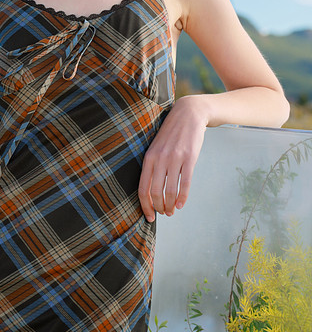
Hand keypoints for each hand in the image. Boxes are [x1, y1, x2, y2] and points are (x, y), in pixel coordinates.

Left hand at [138, 96, 207, 220]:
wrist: (188, 115)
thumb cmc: (171, 135)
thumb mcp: (156, 147)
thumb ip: (152, 166)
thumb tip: (150, 190)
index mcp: (148, 158)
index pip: (142, 188)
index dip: (145, 205)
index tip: (149, 216)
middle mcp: (159, 159)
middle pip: (155, 191)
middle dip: (158, 207)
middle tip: (163, 214)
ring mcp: (175, 158)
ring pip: (170, 190)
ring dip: (170, 205)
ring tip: (172, 211)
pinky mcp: (189, 158)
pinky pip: (185, 182)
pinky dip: (182, 197)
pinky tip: (181, 204)